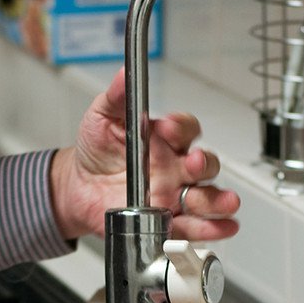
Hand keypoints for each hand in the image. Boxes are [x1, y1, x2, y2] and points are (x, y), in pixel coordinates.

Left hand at [50, 68, 240, 239]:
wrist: (78, 188)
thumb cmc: (97, 150)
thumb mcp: (102, 117)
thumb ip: (117, 97)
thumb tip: (125, 74)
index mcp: (164, 140)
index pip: (185, 129)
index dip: (180, 128)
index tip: (165, 128)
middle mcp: (176, 167)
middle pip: (204, 165)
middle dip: (203, 164)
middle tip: (191, 164)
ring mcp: (175, 195)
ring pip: (206, 196)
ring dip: (218, 200)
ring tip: (225, 202)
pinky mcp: (168, 221)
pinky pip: (195, 226)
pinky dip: (212, 229)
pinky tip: (222, 227)